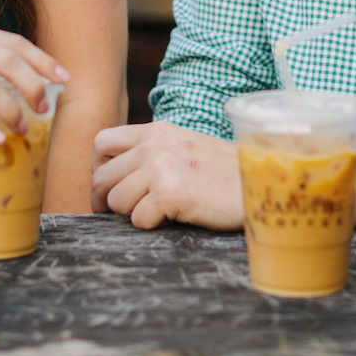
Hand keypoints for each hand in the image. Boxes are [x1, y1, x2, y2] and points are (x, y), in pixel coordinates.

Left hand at [90, 122, 243, 230]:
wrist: (258, 184)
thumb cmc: (224, 173)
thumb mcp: (185, 146)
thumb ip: (153, 151)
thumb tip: (116, 175)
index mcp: (157, 130)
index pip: (101, 143)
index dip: (98, 169)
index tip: (109, 188)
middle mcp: (155, 144)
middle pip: (101, 177)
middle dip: (105, 202)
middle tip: (121, 215)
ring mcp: (161, 168)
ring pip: (115, 201)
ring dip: (132, 214)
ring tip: (159, 212)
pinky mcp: (170, 194)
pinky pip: (137, 220)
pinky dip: (152, 226)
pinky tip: (174, 217)